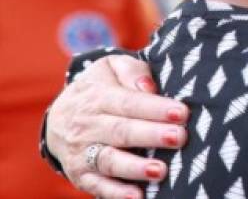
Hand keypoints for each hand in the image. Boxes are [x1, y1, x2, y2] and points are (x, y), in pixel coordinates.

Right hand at [46, 55, 189, 198]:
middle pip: (121, 131)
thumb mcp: (111, 68)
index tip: (182, 112)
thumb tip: (148, 87)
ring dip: (135, 167)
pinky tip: (138, 197)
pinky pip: (97, 186)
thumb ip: (132, 71)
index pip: (129, 102)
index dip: (155, 108)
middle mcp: (88, 126)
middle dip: (151, 135)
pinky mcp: (81, 175)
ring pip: (109, 160)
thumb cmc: (101, 88)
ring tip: (160, 171)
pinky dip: (116, 193)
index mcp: (99, 97)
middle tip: (179, 137)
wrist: (59, 116)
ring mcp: (83, 152)